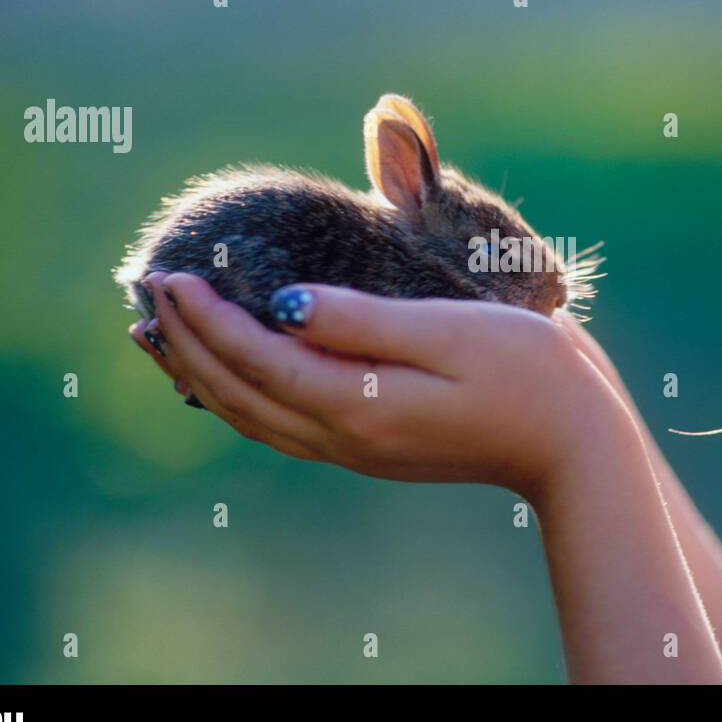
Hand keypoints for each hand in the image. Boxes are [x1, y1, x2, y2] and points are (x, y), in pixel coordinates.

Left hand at [130, 271, 634, 501]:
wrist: (575, 443)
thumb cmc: (527, 373)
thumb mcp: (449, 333)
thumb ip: (362, 320)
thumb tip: (284, 307)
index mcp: (360, 402)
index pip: (257, 358)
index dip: (205, 318)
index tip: (168, 273)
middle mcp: (347, 434)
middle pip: (239, 393)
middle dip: (187, 342)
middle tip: (147, 290)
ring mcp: (358, 447)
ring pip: (254, 416)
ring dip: (201, 375)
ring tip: (160, 338)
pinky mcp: (374, 444)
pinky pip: (283, 424)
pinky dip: (240, 397)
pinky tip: (230, 378)